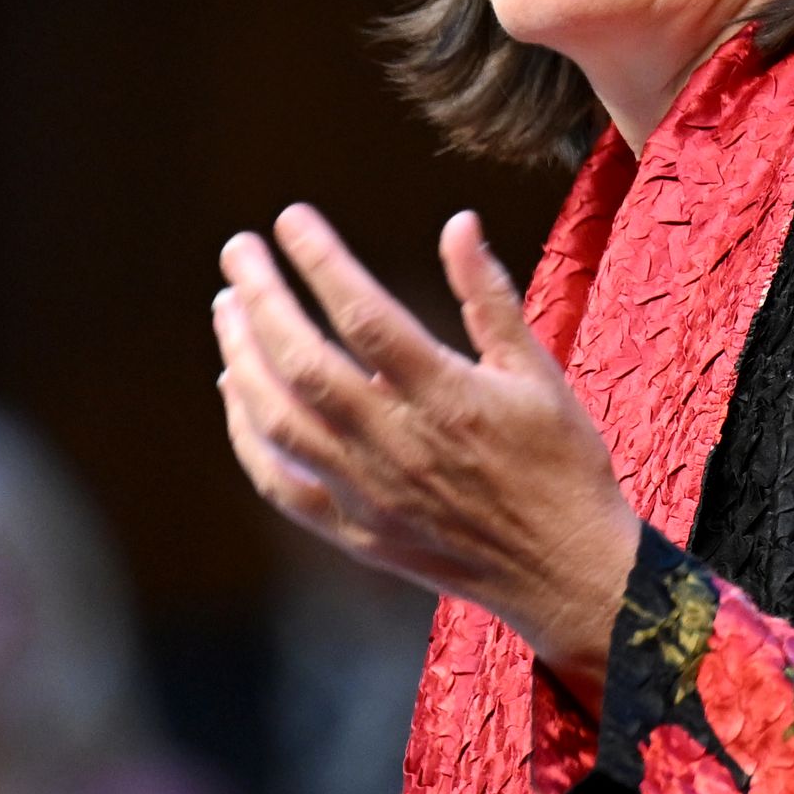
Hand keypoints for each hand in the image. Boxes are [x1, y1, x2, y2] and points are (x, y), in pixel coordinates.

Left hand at [213, 205, 639, 687]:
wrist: (567, 573)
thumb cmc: (560, 464)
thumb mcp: (539, 372)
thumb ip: (490, 296)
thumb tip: (459, 222)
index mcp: (447, 396)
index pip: (364, 316)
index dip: (320, 262)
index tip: (290, 220)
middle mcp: (398, 444)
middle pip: (304, 364)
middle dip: (261, 299)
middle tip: (237, 251)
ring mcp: (370, 494)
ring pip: (279, 422)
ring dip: (241, 359)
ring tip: (226, 308)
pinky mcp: (357, 533)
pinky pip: (281, 485)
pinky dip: (247, 437)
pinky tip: (235, 393)